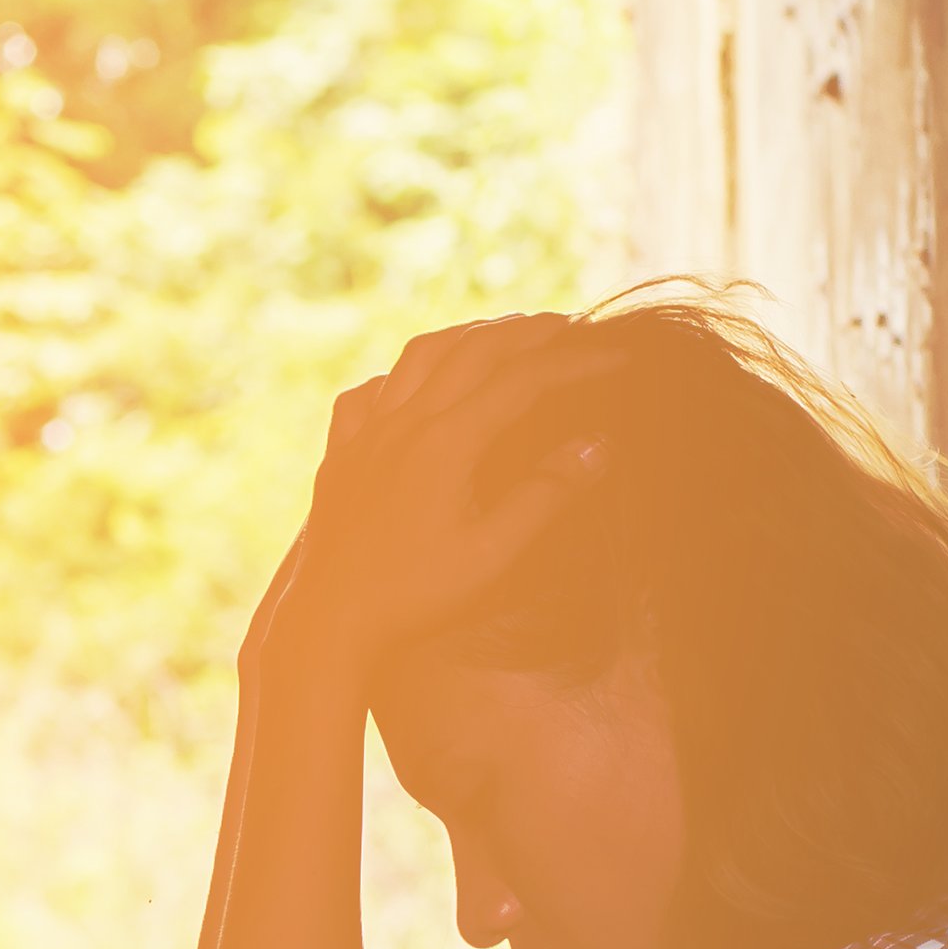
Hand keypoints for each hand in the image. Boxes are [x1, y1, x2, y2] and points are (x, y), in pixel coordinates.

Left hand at [252, 317, 627, 669]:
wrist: (330, 621)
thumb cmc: (415, 597)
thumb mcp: (492, 554)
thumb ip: (545, 496)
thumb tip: (597, 445)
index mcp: (446, 442)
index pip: (523, 380)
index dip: (575, 363)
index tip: (617, 357)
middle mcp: (404, 423)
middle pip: (474, 349)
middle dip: (528, 332)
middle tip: (570, 327)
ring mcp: (366, 434)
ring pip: (420, 356)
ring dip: (468, 335)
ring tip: (502, 333)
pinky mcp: (340, 454)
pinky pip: (368, 392)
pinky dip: (400, 375)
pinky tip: (412, 384)